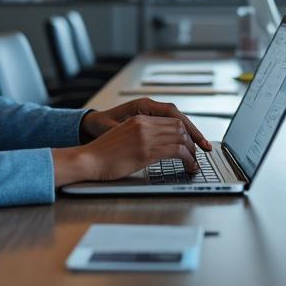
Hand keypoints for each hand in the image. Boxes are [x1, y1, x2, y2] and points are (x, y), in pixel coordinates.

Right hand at [53, 98, 211, 185]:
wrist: (88, 160)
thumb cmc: (103, 154)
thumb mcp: (124, 136)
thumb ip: (142, 134)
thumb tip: (160, 143)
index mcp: (139, 118)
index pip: (173, 119)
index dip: (187, 131)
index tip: (194, 142)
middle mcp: (144, 123)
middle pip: (180, 126)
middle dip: (193, 141)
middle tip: (198, 153)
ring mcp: (145, 137)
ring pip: (181, 138)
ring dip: (193, 152)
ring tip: (194, 163)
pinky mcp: (146, 152)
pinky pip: (176, 151)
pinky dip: (188, 159)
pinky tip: (189, 167)